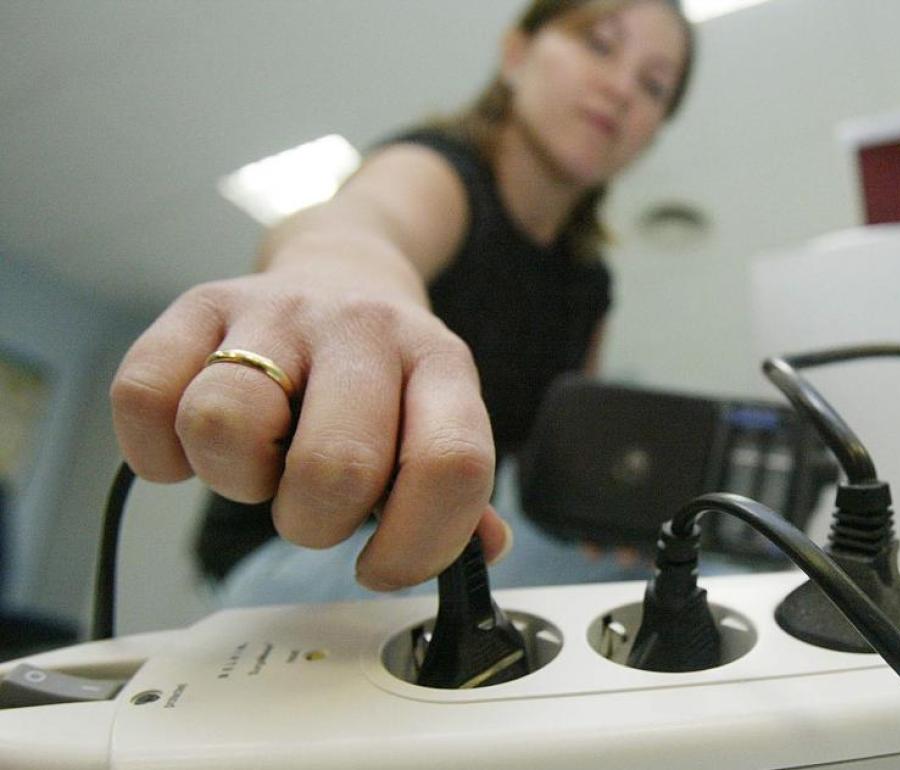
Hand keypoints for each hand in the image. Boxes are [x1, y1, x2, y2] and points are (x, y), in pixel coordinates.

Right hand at [110, 269, 509, 589]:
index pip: (449, 464)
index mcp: (440, 364)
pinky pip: (145, 395)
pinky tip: (194, 449)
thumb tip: (480, 553)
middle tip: (314, 506)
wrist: (341, 269)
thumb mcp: (440, 419)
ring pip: (226, 423)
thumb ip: (459, 496)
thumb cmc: (386, 375)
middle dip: (315, 522)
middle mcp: (364, 329)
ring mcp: (278, 312)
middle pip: (333, 464)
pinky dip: (160, 451)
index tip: (382, 564)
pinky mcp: (199, 303)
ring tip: (258, 466)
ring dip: (235, 481)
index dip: (417, 543)